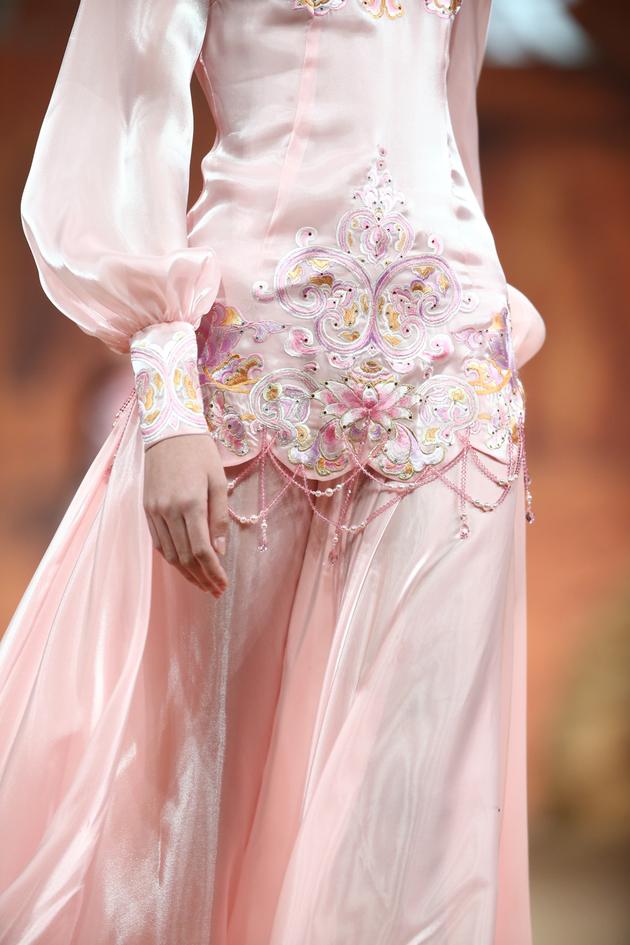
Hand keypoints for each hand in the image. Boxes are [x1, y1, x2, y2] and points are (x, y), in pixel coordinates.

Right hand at [143, 433, 228, 596]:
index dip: (212, 572)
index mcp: (190, 503)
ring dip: (186, 573)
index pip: (201, 550)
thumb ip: (219, 517)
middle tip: (215, 590)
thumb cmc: (200, 452)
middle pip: (184, 557)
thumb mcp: (218, 481)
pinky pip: (158, 541)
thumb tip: (220, 551)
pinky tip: (184, 565)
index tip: (223, 584)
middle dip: (201, 577)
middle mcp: (168, 510)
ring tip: (202, 583)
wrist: (168, 430)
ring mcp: (154, 510)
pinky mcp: (146, 508)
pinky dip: (171, 557)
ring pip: (169, 553)